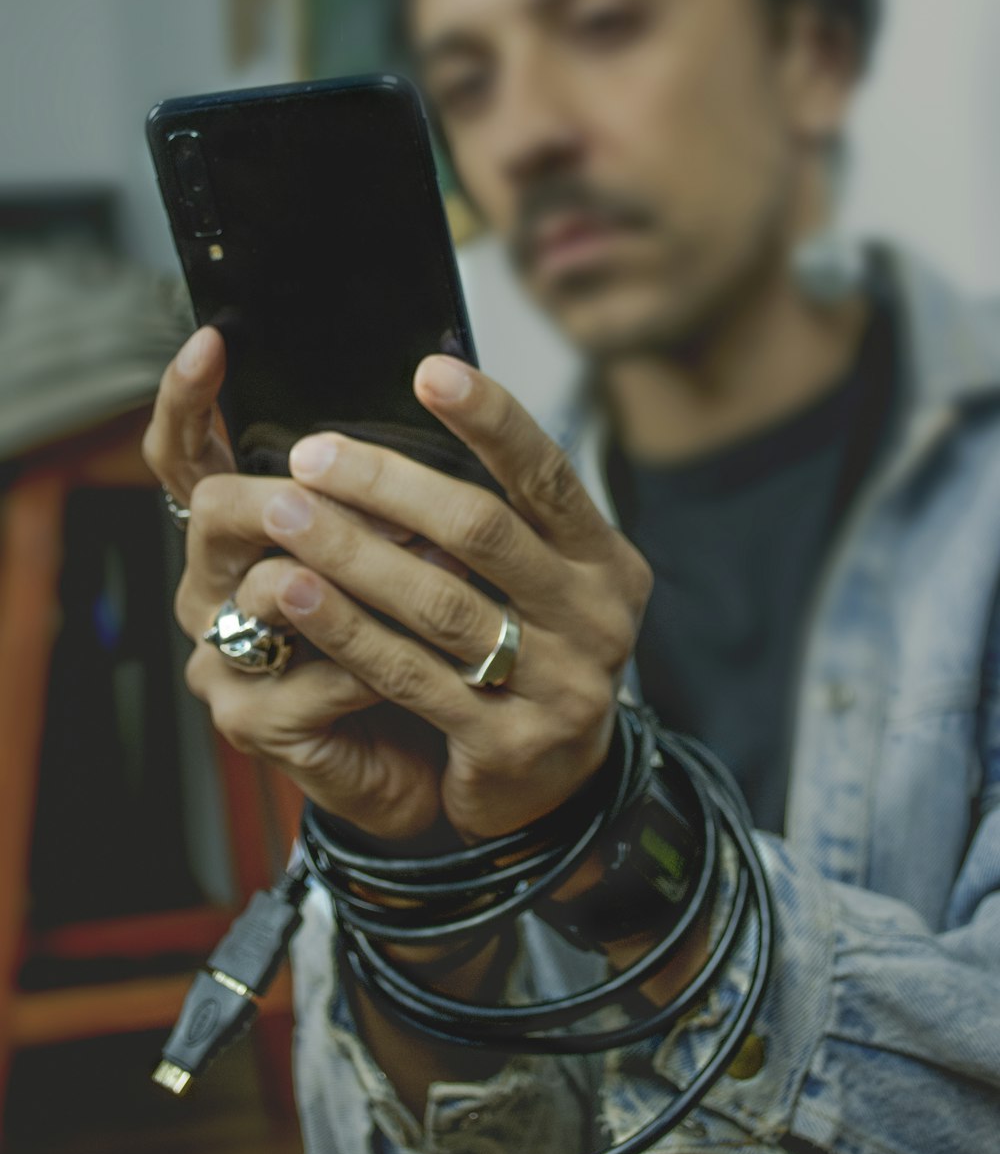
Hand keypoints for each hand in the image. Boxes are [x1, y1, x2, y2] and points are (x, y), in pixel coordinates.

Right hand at [143, 327, 445, 839]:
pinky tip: (434, 660)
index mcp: (239, 533)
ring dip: (370, 572)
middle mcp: (214, 587)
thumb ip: (390, 487)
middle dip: (307, 495)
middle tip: (385, 495)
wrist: (430, 750)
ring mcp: (223, 657)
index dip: (187, 400)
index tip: (213, 339)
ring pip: (275, 589)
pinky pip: (318, 675)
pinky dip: (383, 661)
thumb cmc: (419, 633)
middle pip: (222, 509)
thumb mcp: (407, 542)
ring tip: (447, 565)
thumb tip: (424, 393)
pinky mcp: (253, 721)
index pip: (186, 456)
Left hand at [255, 353, 652, 841]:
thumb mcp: (544, 579)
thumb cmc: (530, 651)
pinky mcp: (507, 744)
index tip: (429, 371)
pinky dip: (347, 629)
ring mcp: (560, 686)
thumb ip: (505, 513)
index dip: (491, 420)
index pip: (547, 475)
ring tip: (286, 511)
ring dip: (353, 551)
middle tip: (314, 454)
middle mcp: (596, 619)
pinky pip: (410, 675)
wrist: (554, 782)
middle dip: (390, 485)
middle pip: (484, 533)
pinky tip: (297, 593)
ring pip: (439, 603)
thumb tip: (430, 400)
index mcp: (605, 562)